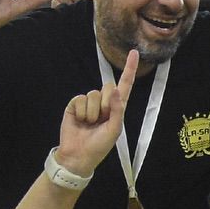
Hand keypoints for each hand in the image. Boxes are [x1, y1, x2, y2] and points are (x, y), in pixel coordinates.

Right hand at [56, 50, 137, 176]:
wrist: (78, 156)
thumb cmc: (99, 146)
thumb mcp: (114, 130)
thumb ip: (118, 110)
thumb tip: (116, 91)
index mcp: (117, 108)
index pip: (125, 85)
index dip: (129, 69)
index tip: (134, 52)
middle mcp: (104, 103)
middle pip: (108, 86)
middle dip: (106, 103)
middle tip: (101, 120)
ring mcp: (88, 103)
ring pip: (93, 93)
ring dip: (92, 112)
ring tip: (89, 124)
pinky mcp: (75, 105)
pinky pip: (80, 99)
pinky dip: (81, 112)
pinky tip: (79, 122)